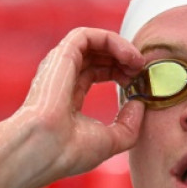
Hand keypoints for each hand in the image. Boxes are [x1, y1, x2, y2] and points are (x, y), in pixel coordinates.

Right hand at [16, 27, 145, 182]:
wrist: (45, 150)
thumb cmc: (70, 151)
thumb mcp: (111, 140)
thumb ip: (129, 124)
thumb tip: (139, 103)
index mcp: (69, 96)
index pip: (97, 72)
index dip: (121, 72)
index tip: (139, 83)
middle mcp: (63, 78)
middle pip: (97, 55)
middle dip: (124, 58)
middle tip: (142, 70)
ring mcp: (60, 66)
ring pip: (93, 42)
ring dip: (121, 47)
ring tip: (138, 62)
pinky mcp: (61, 56)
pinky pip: (87, 36)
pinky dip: (111, 40)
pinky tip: (128, 57)